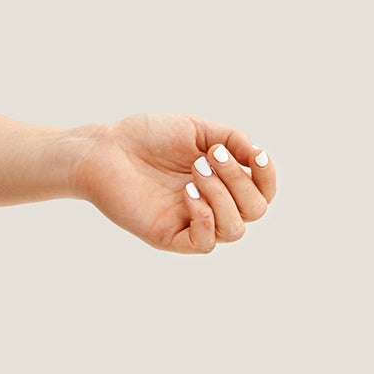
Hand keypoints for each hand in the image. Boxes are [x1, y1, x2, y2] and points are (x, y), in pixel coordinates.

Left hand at [75, 114, 275, 253]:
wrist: (105, 148)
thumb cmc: (147, 137)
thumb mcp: (197, 129)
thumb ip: (232, 139)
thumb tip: (259, 155)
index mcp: (222, 181)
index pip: (263, 192)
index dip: (268, 177)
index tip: (256, 155)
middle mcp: (212, 204)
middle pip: (254, 210)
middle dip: (238, 181)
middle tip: (207, 158)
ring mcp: (191, 221)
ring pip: (234, 229)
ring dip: (222, 197)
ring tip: (194, 173)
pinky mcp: (169, 236)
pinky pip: (204, 244)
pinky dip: (206, 220)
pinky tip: (189, 195)